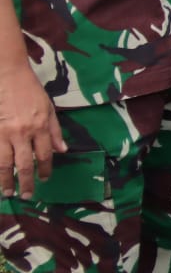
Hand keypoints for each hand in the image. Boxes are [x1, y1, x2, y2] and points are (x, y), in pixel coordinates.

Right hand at [0, 67, 65, 199]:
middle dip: (26, 182)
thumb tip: (62, 151)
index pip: (45, 155)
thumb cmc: (31, 91)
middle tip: (27, 196)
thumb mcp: (49, 108)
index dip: (45, 169)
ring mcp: (4, 133)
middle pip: (24, 164)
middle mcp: (22, 132)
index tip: (44, 179)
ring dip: (6, 180)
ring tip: (7, 192)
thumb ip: (55, 131)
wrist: (8, 77)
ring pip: (4, 163)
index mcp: (40, 126)